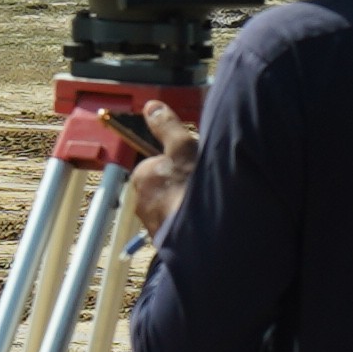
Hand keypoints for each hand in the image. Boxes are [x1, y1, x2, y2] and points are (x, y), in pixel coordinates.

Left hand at [125, 103, 199, 247]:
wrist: (204, 237)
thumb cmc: (191, 189)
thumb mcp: (183, 148)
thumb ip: (167, 127)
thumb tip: (151, 106)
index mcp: (142, 176)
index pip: (156, 165)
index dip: (177, 163)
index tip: (194, 165)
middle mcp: (142, 202)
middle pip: (164, 188)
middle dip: (181, 186)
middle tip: (204, 184)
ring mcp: (154, 226)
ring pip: (172, 209)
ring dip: (187, 207)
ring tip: (209, 205)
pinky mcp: (168, 245)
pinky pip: (180, 229)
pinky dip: (192, 225)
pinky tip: (208, 222)